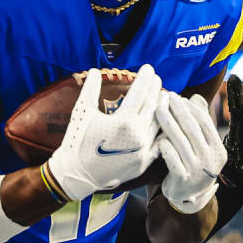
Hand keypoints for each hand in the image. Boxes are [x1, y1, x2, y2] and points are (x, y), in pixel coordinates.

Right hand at [47, 64, 162, 201]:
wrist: (77, 174)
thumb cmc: (77, 141)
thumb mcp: (82, 112)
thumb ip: (90, 89)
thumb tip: (95, 71)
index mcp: (123, 121)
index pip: (140, 93)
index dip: (145, 78)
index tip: (148, 68)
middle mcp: (137, 135)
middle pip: (152, 105)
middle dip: (155, 89)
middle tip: (156, 78)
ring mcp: (143, 150)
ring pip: (159, 123)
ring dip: (162, 107)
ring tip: (163, 95)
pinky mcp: (144, 162)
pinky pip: (160, 143)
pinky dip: (163, 130)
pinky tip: (165, 122)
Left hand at [155, 92, 225, 213]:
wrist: (186, 196)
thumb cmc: (193, 164)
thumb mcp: (201, 146)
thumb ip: (200, 123)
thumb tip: (197, 97)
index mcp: (219, 150)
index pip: (204, 123)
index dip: (190, 107)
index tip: (177, 96)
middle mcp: (211, 160)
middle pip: (192, 129)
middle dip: (178, 110)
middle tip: (166, 96)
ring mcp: (197, 171)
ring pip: (181, 141)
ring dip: (168, 123)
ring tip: (158, 110)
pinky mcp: (183, 180)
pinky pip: (172, 159)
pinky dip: (165, 147)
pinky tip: (157, 137)